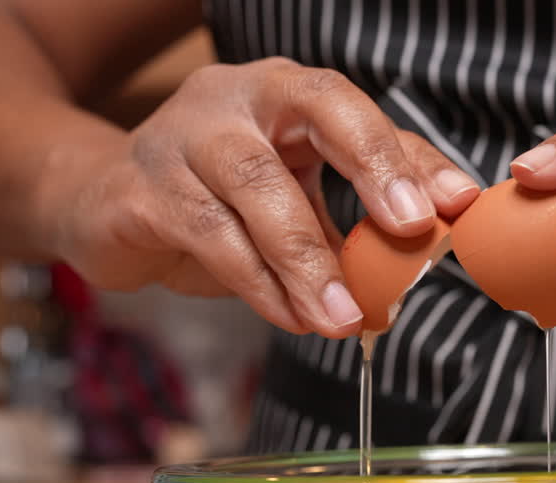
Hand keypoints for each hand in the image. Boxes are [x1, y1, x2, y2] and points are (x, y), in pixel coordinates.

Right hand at [46, 58, 479, 336]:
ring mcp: (181, 137)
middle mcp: (235, 98)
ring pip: (257, 185)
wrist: (101, 208)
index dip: (408, 156)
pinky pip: (211, 235)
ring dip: (310, 258)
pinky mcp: (141, 190)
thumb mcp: (295, 197)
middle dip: (370, 165)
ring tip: (344, 316)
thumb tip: (427, 252)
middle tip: (410, 228)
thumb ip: (353, 215)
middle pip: (314, 107)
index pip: (357, 110)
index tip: (454, 204)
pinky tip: (290, 315)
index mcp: (282, 94)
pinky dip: (259, 283)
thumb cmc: (214, 200)